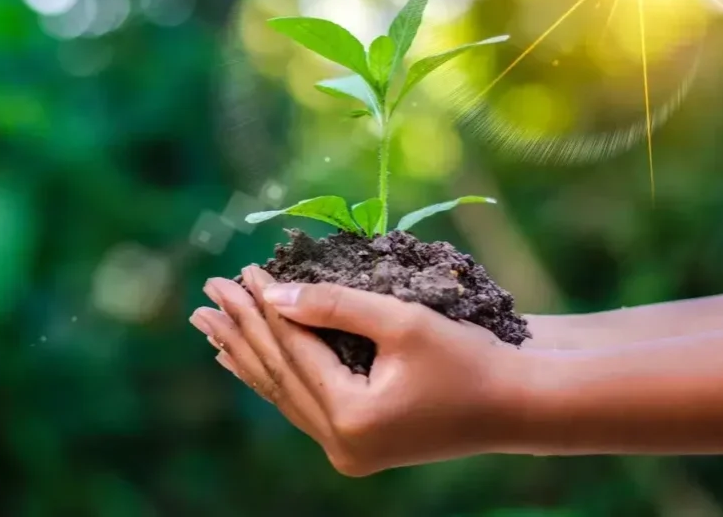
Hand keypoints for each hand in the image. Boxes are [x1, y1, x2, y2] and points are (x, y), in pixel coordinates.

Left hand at [189, 267, 535, 475]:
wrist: (515, 404)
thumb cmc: (468, 358)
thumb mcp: (401, 321)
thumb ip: (334, 305)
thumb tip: (273, 295)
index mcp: (351, 419)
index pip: (293, 353)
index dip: (265, 309)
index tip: (241, 271)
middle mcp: (341, 445)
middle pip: (278, 376)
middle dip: (241, 331)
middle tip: (207, 294)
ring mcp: (347, 450)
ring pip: (284, 393)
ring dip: (247, 355)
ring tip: (210, 326)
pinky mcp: (356, 443)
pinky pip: (301, 404)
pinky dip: (274, 376)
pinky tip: (245, 361)